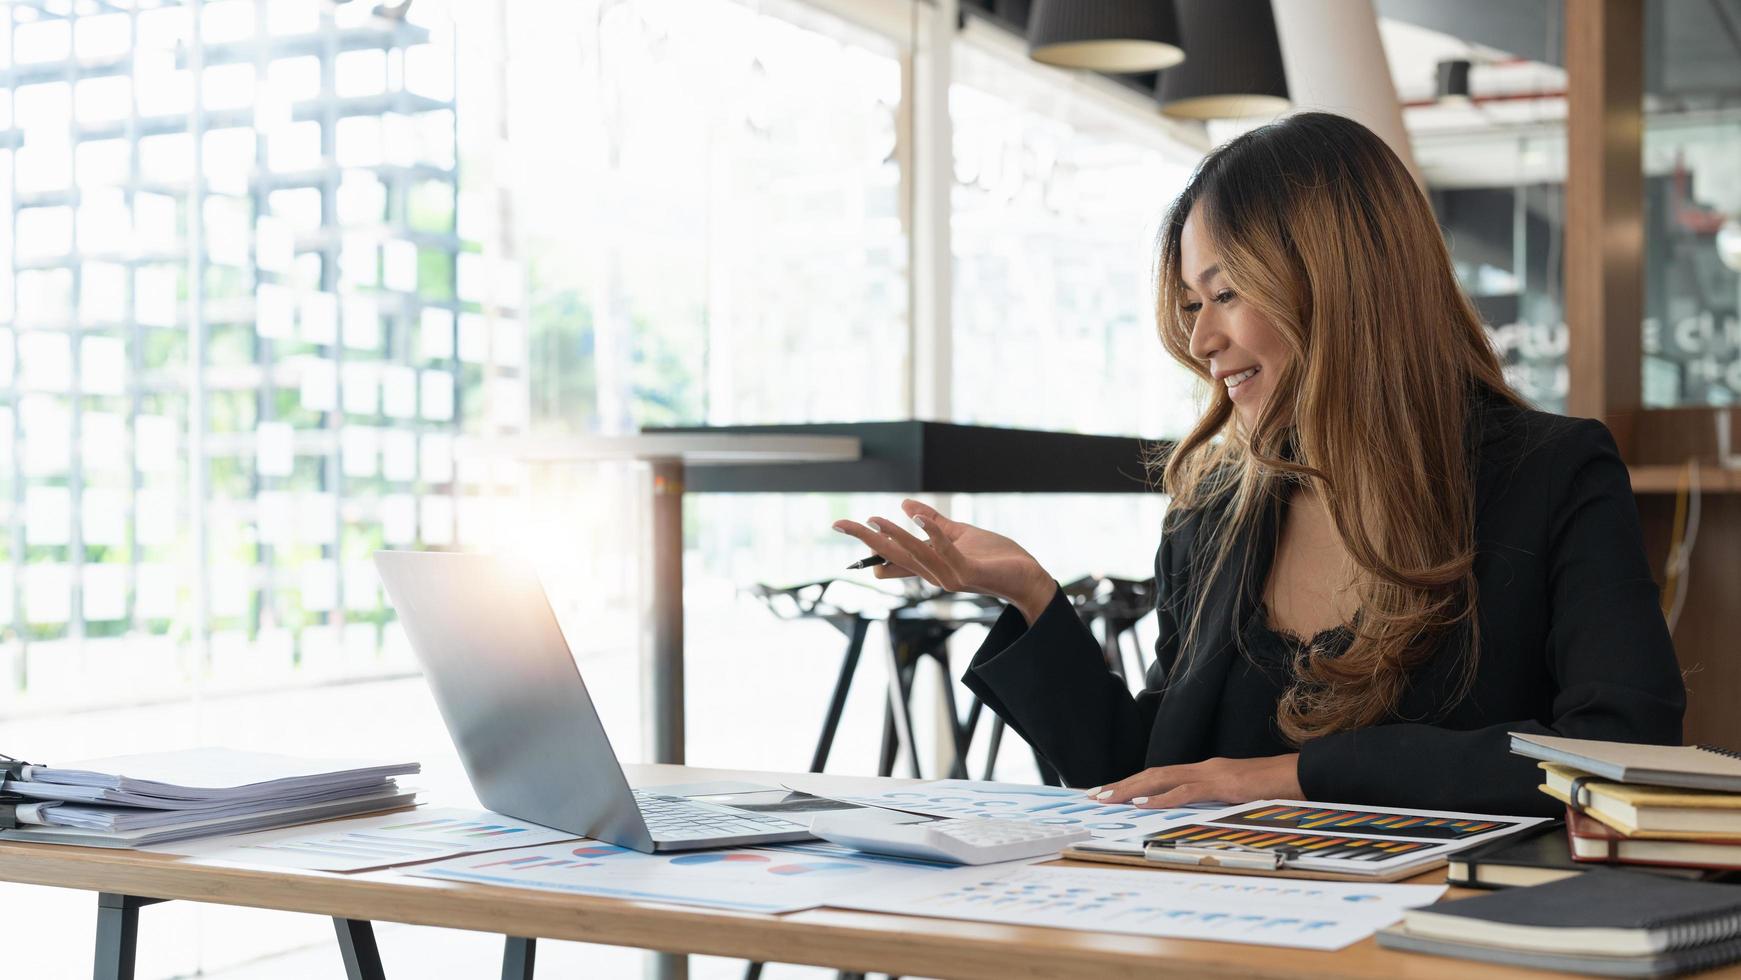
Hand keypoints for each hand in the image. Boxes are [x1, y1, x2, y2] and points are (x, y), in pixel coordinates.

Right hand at [833, 499, 1055, 622]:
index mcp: (930, 565)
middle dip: (865, 539)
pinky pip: (944, 551)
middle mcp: (934, 574)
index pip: (891, 557)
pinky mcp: (967, 574)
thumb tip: (905, 504)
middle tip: (839, 523)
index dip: (869, 542)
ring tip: (874, 518)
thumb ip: (934, 523)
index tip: (846, 525)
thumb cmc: (996, 557)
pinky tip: (917, 517)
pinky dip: (930, 533)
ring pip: (914, 554)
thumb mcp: (959, 534)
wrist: (1027, 575)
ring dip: (893, 535)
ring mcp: (949, 577)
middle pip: (892, 556)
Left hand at [1084, 754, 1302, 808]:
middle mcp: (1204, 768)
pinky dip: (1161, 797)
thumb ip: (1218, 803)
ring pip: (1162, 778)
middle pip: (1153, 774)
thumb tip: (1196, 817)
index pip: (1160, 776)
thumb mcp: (1240, 799)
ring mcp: (1213, 773)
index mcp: (1205, 772)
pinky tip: (1142, 804)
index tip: (1108, 793)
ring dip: (1131, 789)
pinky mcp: (1224, 784)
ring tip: (1107, 798)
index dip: (1133, 784)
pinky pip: (1187, 790)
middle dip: (1121, 785)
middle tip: (1093, 795)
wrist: (1306, 776)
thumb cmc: (1277, 791)